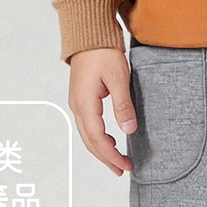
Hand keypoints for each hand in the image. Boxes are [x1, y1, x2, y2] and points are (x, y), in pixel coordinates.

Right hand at [67, 47, 137, 175]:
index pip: (97, 138)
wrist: (90, 36)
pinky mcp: (82, 99)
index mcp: (85, 104)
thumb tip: (129, 130)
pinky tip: (111, 140)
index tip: (125, 165)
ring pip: (88, 135)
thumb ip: (123, 105)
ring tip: (118, 161)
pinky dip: (99, 137)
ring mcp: (77, 103)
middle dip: (106, 158)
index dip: (111, 155)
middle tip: (123, 170)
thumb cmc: (104, 53)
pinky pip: (88, 125)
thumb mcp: (118, 78)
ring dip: (102, 150)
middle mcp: (77, 106)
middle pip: (90, 141)